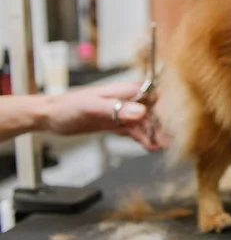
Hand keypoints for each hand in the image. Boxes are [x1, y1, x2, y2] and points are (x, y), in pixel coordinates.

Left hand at [43, 82, 169, 151]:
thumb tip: (139, 112)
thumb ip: (115, 109)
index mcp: (125, 91)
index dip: (164, 111)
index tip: (171, 125)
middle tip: (169, 142)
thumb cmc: (68, 107)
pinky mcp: (116, 123)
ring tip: (162, 147)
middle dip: (162, 126)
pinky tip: (151, 147)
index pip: (153, 98)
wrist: (50, 116)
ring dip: (155, 135)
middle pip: (152, 112)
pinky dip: (144, 139)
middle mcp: (127, 100)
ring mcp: (122, 112)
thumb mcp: (91, 108)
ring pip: (146, 123)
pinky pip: (135, 131)